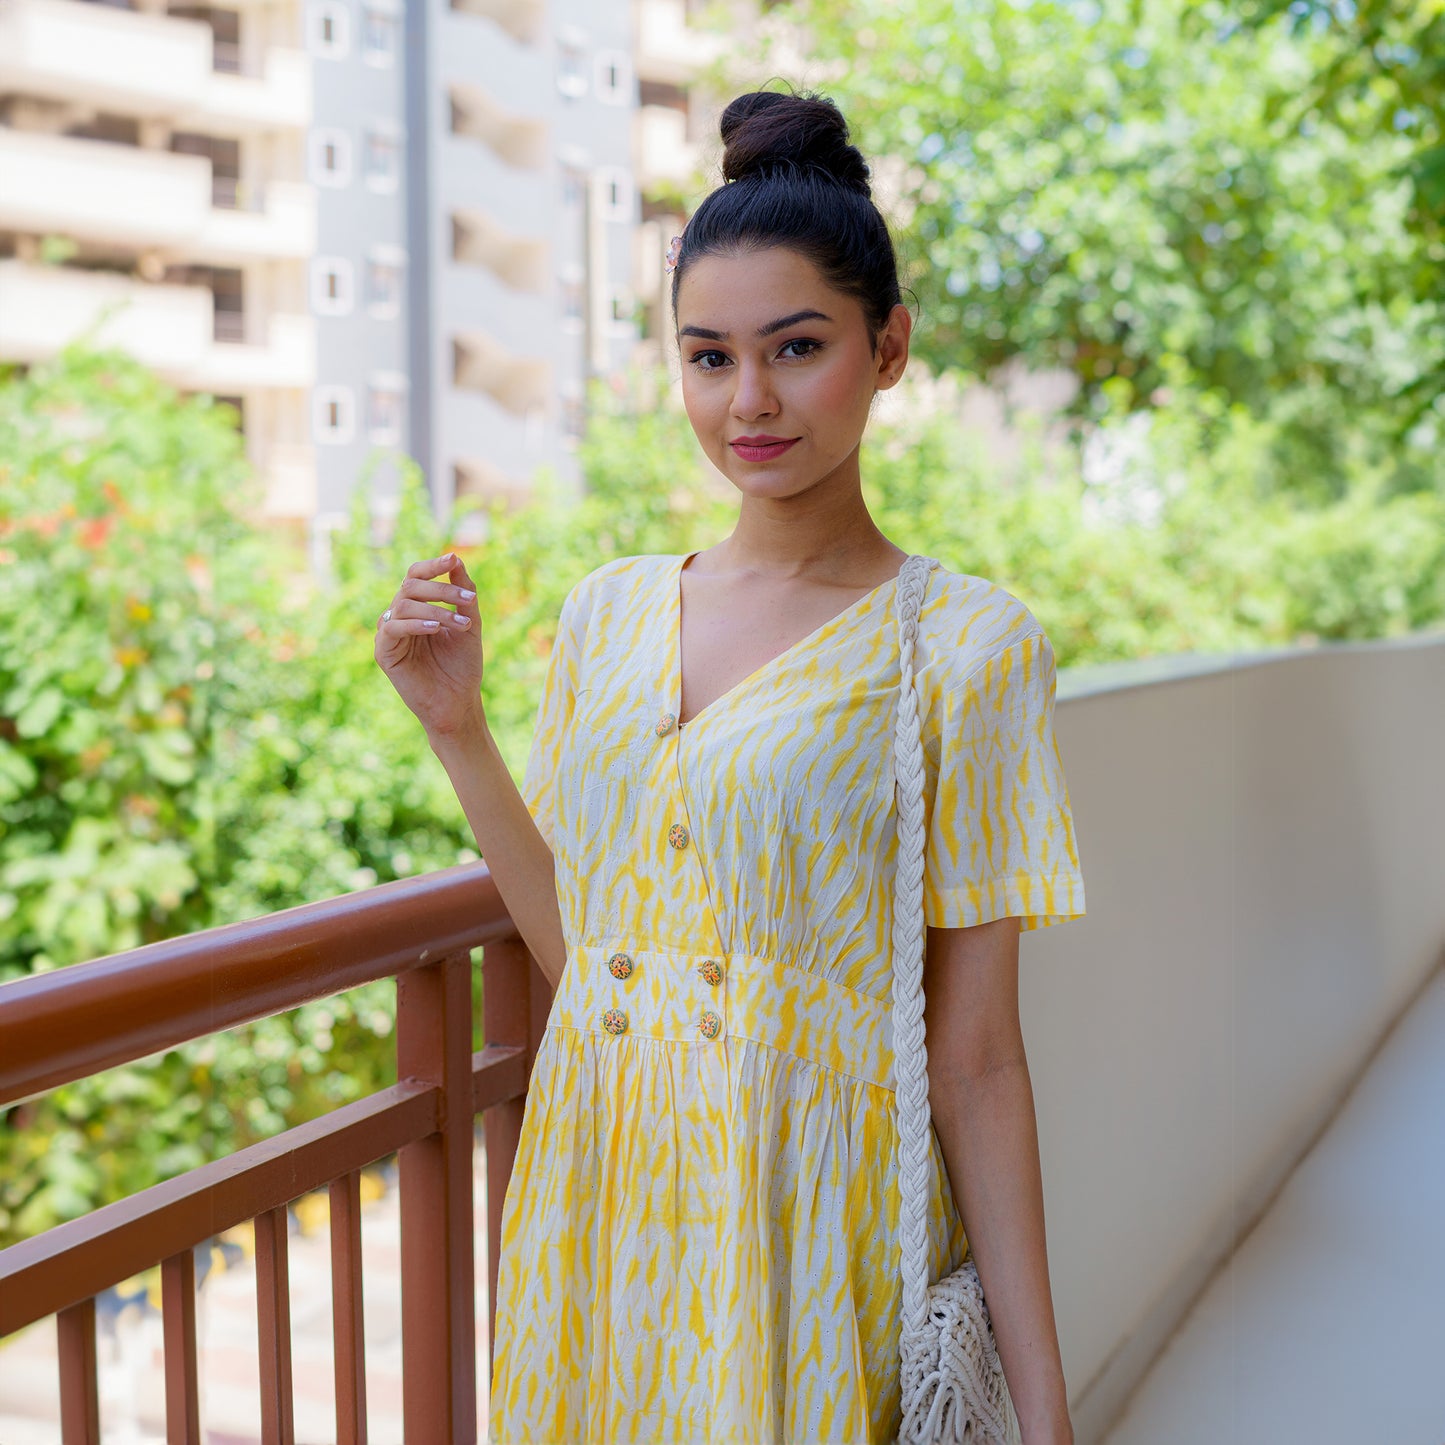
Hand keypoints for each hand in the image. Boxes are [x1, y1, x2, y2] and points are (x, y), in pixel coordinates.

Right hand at [374, 551, 484, 740]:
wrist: (458, 702)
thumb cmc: (462, 666)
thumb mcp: (469, 624)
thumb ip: (463, 593)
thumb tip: (457, 559)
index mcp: (417, 607)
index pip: (416, 576)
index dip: (432, 565)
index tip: (453, 559)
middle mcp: (399, 616)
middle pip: (410, 586)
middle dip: (441, 589)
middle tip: (468, 600)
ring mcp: (389, 633)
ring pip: (404, 605)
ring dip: (436, 610)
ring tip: (461, 624)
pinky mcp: (384, 652)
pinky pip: (392, 628)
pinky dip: (415, 624)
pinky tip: (436, 628)